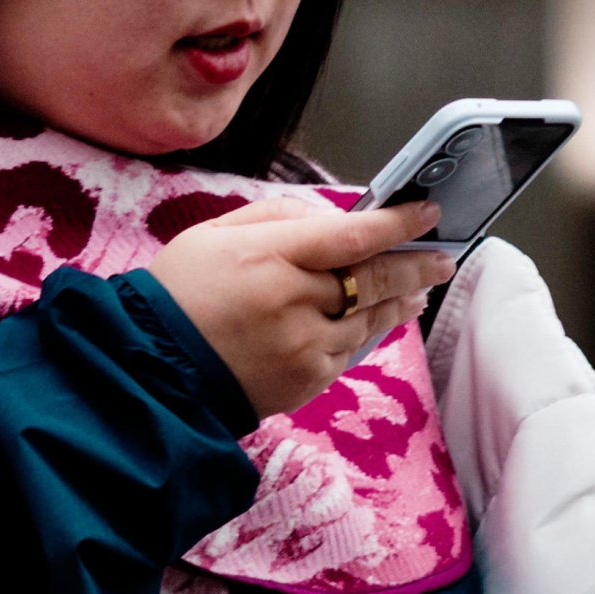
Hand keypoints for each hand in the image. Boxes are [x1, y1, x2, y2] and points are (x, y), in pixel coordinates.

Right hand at [143, 197, 449, 419]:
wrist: (151, 368)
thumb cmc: (180, 293)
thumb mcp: (214, 234)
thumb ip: (278, 218)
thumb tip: (332, 219)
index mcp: (269, 256)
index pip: (352, 235)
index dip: (398, 224)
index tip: (429, 212)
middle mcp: (293, 301)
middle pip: (374, 279)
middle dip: (416, 265)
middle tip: (443, 256)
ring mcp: (303, 346)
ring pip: (370, 319)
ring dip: (399, 301)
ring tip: (419, 286)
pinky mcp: (306, 380)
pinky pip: (349, 351)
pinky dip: (365, 332)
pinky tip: (375, 319)